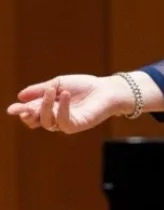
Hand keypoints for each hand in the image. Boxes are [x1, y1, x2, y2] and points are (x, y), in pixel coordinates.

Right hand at [7, 74, 136, 132]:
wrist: (105, 89)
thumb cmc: (83, 86)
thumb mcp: (57, 84)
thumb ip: (40, 90)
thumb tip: (20, 96)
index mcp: (49, 106)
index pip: (31, 111)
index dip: (21, 111)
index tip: (11, 109)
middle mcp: (56, 116)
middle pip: (37, 120)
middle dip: (28, 114)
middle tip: (24, 109)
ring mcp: (66, 122)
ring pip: (48, 122)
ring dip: (46, 107)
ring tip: (51, 91)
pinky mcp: (77, 125)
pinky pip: (64, 122)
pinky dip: (62, 108)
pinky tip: (64, 95)